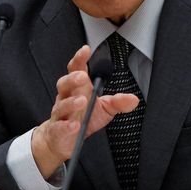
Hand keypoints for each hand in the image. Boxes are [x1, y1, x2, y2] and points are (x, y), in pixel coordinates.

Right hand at [31, 45, 138, 177]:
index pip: (76, 70)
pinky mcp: (57, 131)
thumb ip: (118, 102)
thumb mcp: (104, 109)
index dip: (79, 59)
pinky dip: (66, 126)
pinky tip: (75, 125)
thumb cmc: (83, 119)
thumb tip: (133, 99)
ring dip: (71, 102)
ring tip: (82, 101)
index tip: (85, 49)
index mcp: (77, 89)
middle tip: (82, 76)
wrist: (62, 140)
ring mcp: (60, 114)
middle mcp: (66, 98)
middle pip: (64, 84)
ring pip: (62, 105)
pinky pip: (59, 127)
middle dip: (72, 79)